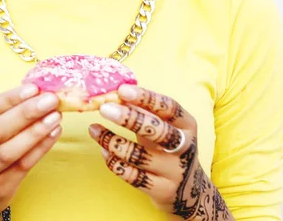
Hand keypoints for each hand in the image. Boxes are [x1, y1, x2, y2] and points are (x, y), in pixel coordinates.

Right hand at [0, 84, 61, 220]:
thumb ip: (2, 114)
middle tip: (50, 100)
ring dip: (36, 131)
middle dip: (26, 112)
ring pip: (10, 150)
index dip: (12, 97)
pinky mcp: (0, 188)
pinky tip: (54, 133)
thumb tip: (36, 92)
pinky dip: (41, 148)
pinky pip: (23, 165)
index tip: (34, 88)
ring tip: (55, 116)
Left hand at [89, 85, 232, 219]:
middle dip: (128, 118)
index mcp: (186, 124)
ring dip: (112, 141)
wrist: (189, 189)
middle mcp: (184, 147)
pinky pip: (132, 176)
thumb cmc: (168, 147)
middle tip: (104, 109)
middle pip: (157, 131)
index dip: (146, 97)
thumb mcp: (164, 126)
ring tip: (94, 129)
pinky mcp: (162, 191)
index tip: (122, 90)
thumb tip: (116, 94)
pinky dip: (114, 162)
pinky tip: (103, 150)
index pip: (169, 107)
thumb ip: (144, 110)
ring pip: (140, 155)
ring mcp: (174, 171)